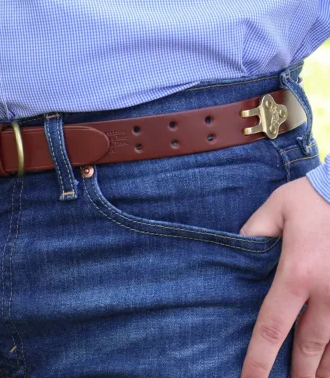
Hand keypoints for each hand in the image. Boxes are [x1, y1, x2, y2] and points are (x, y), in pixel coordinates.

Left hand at [239, 176, 329, 377]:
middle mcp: (327, 293)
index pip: (272, 326)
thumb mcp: (275, 209)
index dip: (259, 358)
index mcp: (296, 274)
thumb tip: (237, 253)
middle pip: (308, 347)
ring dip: (325, 370)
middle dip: (297, 375)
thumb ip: (252, 234)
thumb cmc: (313, 197)